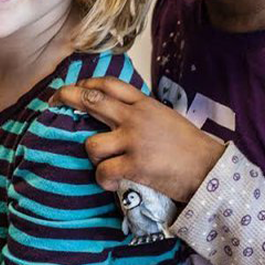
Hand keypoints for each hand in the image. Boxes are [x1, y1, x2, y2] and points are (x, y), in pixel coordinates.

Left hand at [52, 77, 225, 201]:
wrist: (210, 169)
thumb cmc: (189, 147)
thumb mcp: (166, 119)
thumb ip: (141, 114)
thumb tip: (116, 114)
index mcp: (145, 105)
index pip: (110, 85)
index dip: (88, 83)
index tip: (76, 86)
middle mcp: (136, 119)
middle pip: (92, 101)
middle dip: (68, 98)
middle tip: (54, 102)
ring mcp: (134, 142)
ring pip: (91, 145)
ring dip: (94, 157)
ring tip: (106, 163)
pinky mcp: (134, 166)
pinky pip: (102, 172)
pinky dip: (104, 180)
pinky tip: (113, 182)